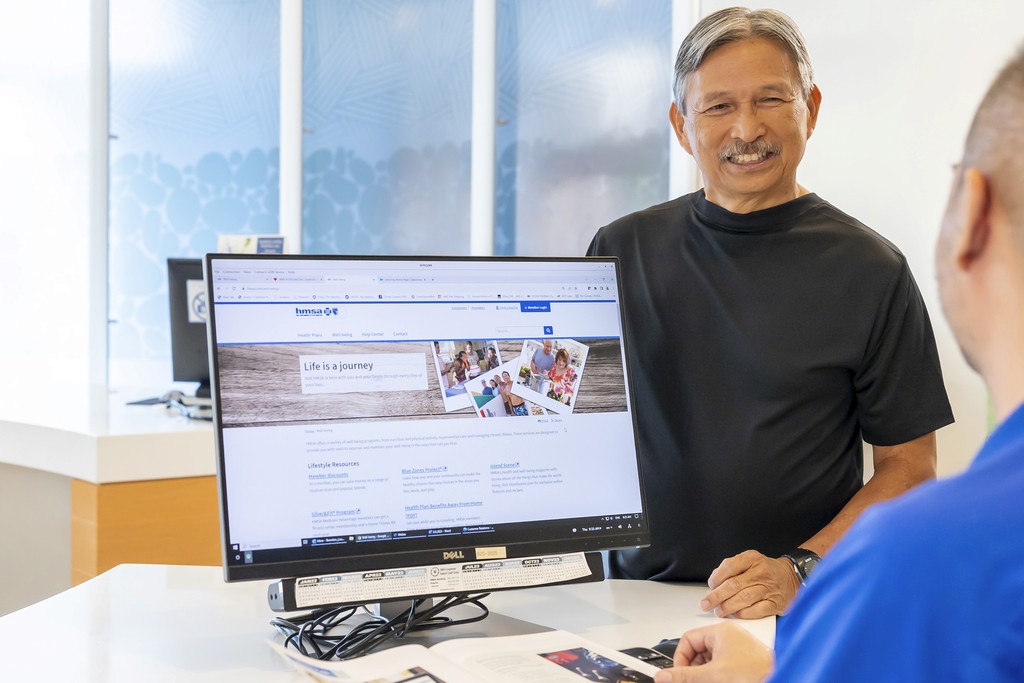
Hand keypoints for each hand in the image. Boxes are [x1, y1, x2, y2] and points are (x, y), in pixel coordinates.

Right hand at [652, 622, 771, 682]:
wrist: (781, 680)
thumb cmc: (756, 673)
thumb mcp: (712, 675)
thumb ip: (685, 676)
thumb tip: (663, 676)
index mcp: (720, 631)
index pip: (688, 639)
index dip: (680, 658)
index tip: (679, 675)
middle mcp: (730, 637)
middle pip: (698, 650)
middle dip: (693, 669)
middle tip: (692, 682)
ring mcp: (738, 650)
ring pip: (710, 660)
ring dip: (704, 674)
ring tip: (708, 682)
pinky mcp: (744, 662)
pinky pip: (722, 666)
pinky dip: (716, 676)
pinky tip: (718, 682)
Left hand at [699, 550, 800, 618]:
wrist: (792, 577)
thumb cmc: (766, 571)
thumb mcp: (749, 562)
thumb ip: (731, 570)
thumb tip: (714, 584)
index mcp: (752, 558)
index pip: (729, 566)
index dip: (716, 578)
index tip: (710, 587)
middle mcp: (761, 572)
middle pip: (734, 585)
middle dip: (716, 596)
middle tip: (706, 603)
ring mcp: (769, 588)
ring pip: (743, 598)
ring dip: (727, 607)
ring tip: (718, 611)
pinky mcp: (776, 603)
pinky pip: (757, 610)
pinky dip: (744, 614)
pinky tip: (736, 615)